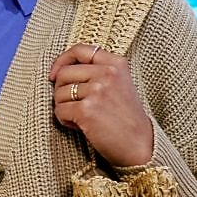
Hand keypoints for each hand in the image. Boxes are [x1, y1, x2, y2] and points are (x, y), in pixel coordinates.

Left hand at [49, 43, 153, 166]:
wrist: (141, 147)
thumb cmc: (126, 118)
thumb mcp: (119, 85)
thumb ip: (97, 72)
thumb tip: (58, 70)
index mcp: (116, 64)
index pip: (80, 50)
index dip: (62, 60)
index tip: (55, 74)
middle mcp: (107, 73)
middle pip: (63, 73)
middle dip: (61, 90)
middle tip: (74, 105)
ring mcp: (97, 90)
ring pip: (58, 93)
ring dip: (64, 107)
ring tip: (81, 118)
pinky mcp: (87, 110)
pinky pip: (59, 111)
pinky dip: (65, 121)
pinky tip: (80, 126)